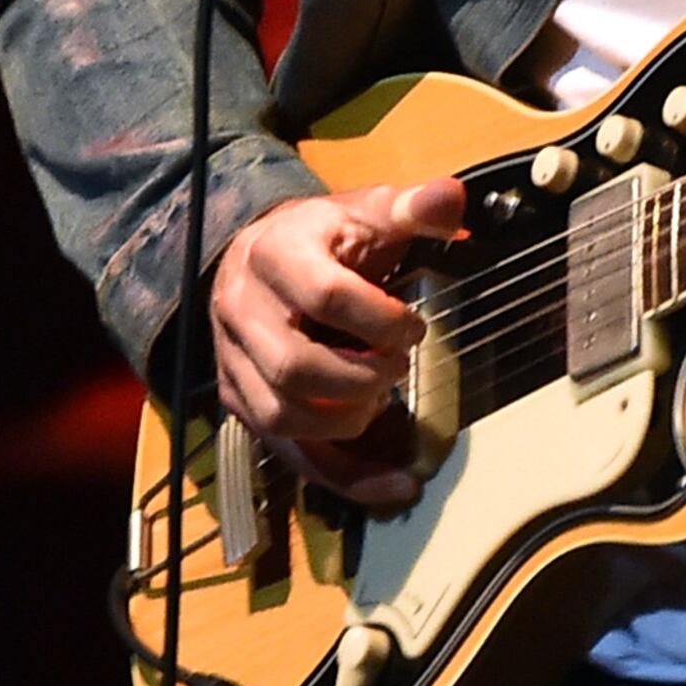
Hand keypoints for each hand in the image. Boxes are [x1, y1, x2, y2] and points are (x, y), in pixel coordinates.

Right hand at [205, 177, 462, 509]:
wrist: (258, 253)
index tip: (413, 324)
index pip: (326, 296)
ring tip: (382, 399)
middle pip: (294, 367)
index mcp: (276, 255)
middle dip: (361, 377)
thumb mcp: (366, 212)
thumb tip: (452, 200)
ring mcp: (234, 361)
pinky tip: (394, 485)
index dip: (382, 319)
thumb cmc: (323, 237)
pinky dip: (344, 477)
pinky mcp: (240, 400)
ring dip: (346, 421)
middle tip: (397, 365)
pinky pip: (287, 454)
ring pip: (282, 416)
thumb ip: (410, 208)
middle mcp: (242, 310)